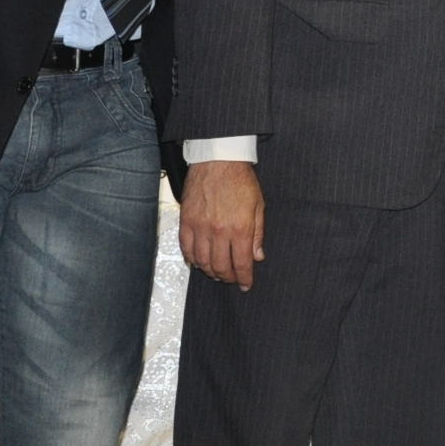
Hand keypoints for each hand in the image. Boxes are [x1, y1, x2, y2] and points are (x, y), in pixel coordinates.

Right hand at [180, 159, 266, 289]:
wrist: (218, 160)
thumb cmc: (241, 180)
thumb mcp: (258, 206)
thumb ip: (257, 234)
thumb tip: (257, 257)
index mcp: (240, 228)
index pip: (241, 263)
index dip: (243, 278)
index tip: (245, 285)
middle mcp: (218, 231)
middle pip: (220, 266)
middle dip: (227, 277)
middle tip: (231, 279)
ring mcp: (200, 227)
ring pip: (202, 261)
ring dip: (210, 271)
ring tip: (217, 272)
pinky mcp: (186, 221)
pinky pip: (186, 249)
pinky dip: (193, 259)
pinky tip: (199, 261)